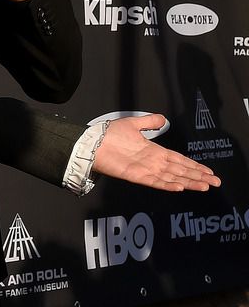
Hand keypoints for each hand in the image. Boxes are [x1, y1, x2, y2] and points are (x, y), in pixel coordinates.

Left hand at [92, 114, 221, 190]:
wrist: (90, 142)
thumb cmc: (108, 134)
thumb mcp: (132, 124)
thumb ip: (149, 123)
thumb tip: (163, 119)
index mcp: (153, 151)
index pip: (178, 160)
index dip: (194, 165)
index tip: (209, 171)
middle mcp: (152, 162)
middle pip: (180, 170)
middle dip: (198, 176)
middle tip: (216, 182)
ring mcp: (145, 170)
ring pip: (172, 178)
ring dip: (188, 182)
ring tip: (205, 186)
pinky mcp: (135, 176)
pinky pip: (154, 182)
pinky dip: (167, 184)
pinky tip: (179, 187)